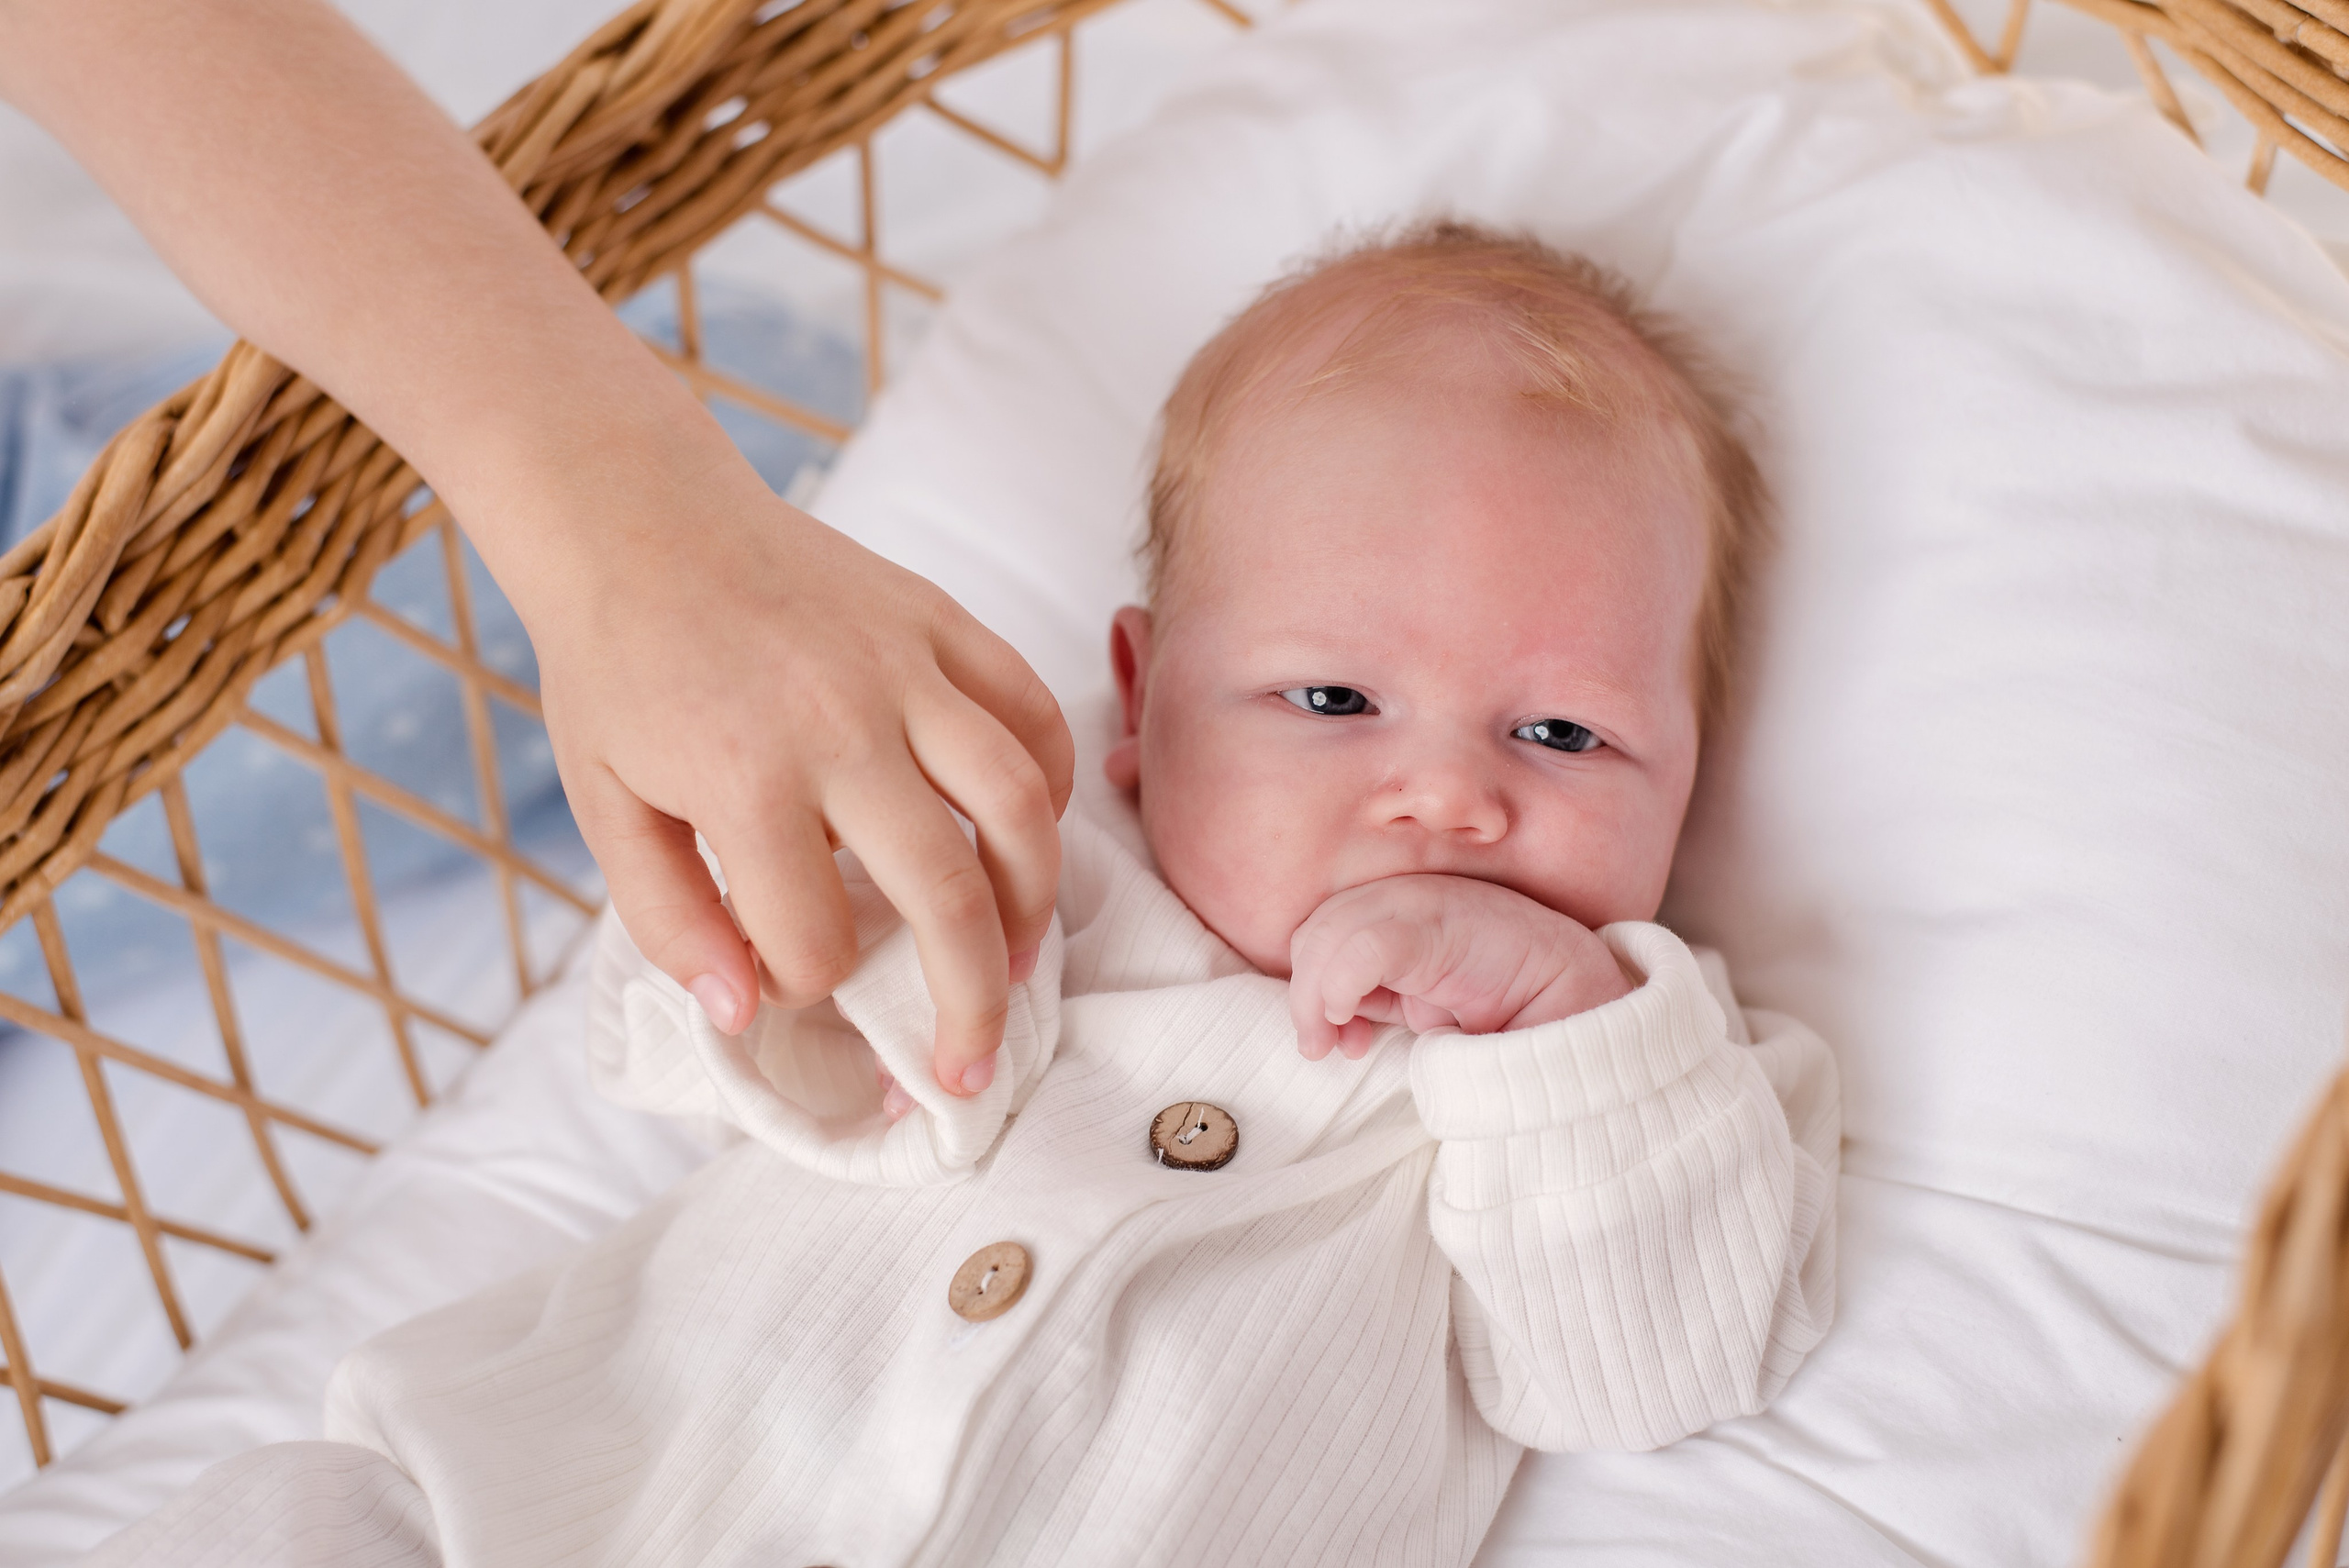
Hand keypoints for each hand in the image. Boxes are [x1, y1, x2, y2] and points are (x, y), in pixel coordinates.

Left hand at [535, 460, 1072, 1096]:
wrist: (639, 518)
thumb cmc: (617, 668)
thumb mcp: (601, 804)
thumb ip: (666, 918)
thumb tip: (743, 1011)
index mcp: (745, 778)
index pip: (812, 936)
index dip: (804, 983)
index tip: (789, 975)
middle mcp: (842, 726)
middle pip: (948, 895)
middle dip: (968, 1004)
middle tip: (969, 1066)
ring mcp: (905, 667)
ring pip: (1021, 806)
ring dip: (1036, 902)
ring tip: (1020, 959)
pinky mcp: (940, 620)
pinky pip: (1032, 709)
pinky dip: (1053, 780)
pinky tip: (1031, 833)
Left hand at [1286, 874, 1632, 1059]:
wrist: (1582, 1014)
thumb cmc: (1508, 1013)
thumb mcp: (1427, 1005)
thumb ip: (1381, 998)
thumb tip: (1331, 1023)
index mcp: (1404, 910)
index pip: (1327, 929)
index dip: (1310, 982)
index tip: (1329, 1039)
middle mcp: (1411, 895)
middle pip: (1322, 928)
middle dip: (1306, 992)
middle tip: (1321, 1046)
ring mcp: (1428, 902)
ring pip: (1335, 931)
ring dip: (1316, 994)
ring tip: (1333, 1043)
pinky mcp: (1445, 922)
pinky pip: (1370, 945)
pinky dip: (1341, 983)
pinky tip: (1347, 1018)